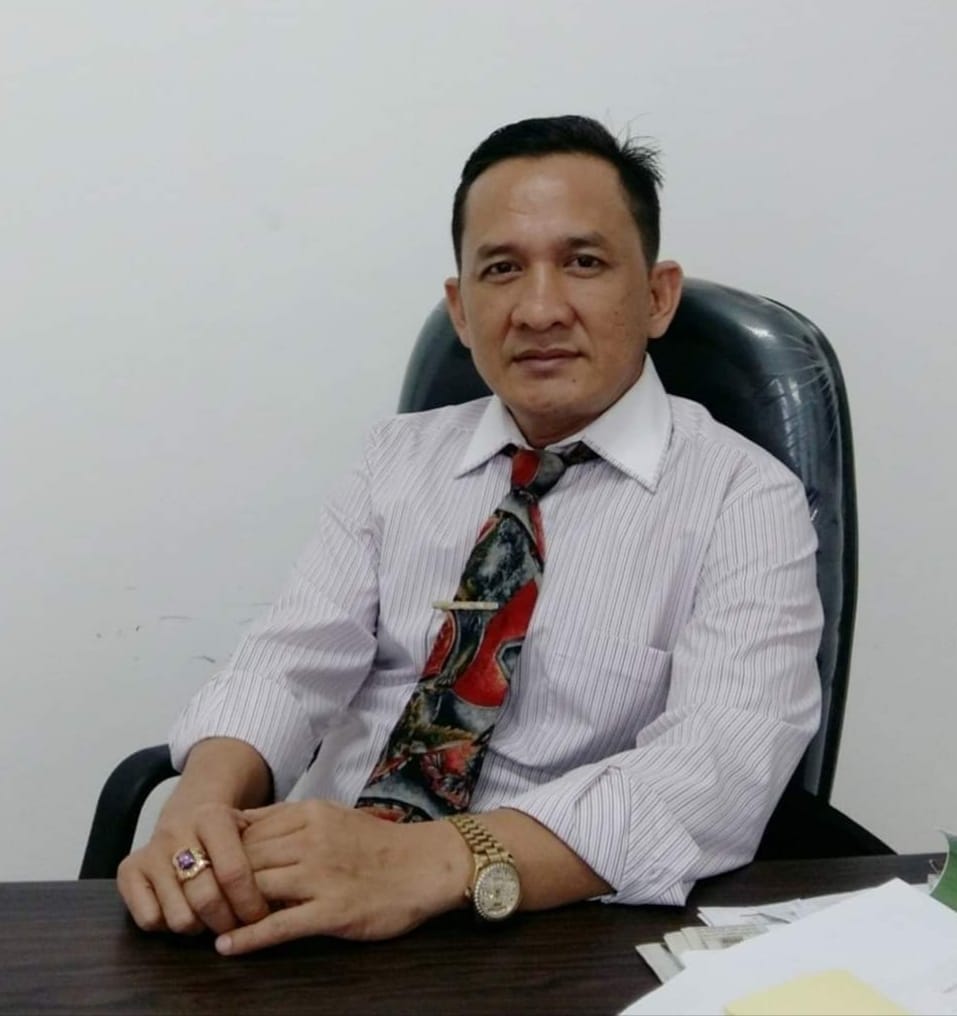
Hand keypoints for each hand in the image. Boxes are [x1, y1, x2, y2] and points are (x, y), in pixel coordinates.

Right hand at [118, 801, 270, 936]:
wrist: (188, 809)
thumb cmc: (226, 829)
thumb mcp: (249, 828)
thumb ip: (264, 855)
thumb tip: (284, 897)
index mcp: (212, 818)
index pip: (234, 872)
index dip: (250, 902)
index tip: (262, 917)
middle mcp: (177, 832)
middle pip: (206, 899)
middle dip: (228, 921)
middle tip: (238, 925)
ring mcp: (151, 852)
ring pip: (178, 916)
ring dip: (200, 927)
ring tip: (213, 919)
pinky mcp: (128, 870)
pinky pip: (148, 920)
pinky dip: (169, 926)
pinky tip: (185, 912)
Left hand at [214, 800, 469, 954]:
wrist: (425, 865)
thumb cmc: (378, 843)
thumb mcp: (332, 816)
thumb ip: (291, 819)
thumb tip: (240, 825)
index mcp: (310, 813)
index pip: (247, 829)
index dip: (219, 850)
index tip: (200, 867)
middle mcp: (312, 840)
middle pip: (245, 859)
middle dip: (216, 880)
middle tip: (193, 900)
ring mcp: (321, 876)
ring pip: (257, 889)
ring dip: (227, 910)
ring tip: (203, 925)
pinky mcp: (333, 911)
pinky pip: (280, 926)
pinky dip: (249, 938)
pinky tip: (228, 947)